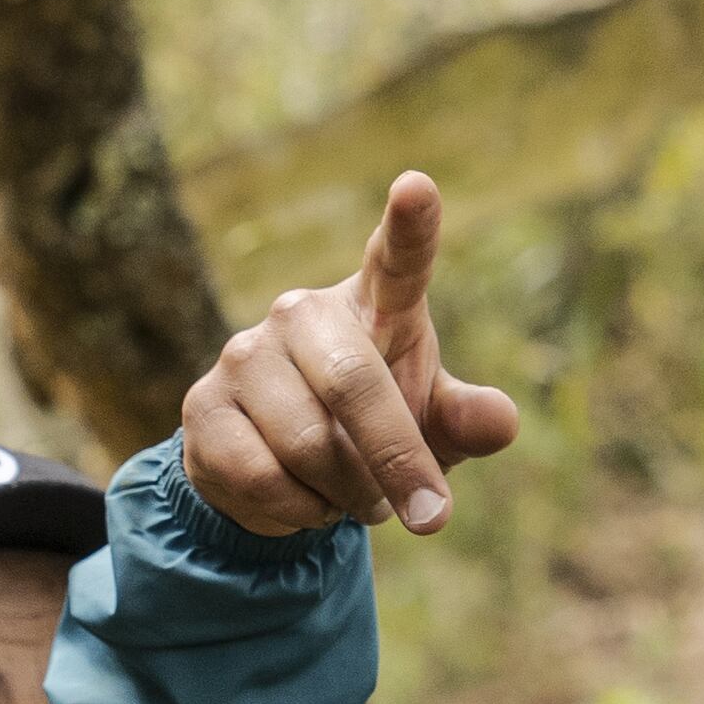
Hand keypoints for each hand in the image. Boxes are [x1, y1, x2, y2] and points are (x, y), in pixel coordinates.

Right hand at [180, 171, 517, 538]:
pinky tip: (307, 503)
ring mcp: (244, 356)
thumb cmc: (372, 428)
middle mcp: (302, 313)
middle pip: (355, 385)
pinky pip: (264, 476)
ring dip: (349, 495)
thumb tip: (500, 421)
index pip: (395, 258)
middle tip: (432, 517)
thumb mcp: (430, 425)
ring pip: (310, 445)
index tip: (417, 186)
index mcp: (372, 304)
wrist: (273, 469)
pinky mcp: (203, 406)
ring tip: (357, 501)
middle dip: (399, 461)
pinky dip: (301, 510)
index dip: (409, 225)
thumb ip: (467, 420)